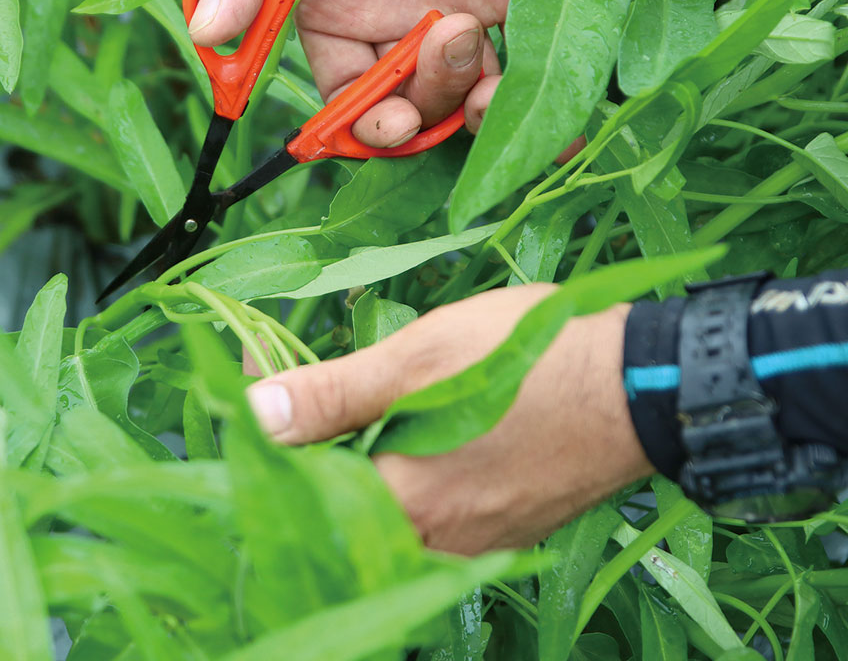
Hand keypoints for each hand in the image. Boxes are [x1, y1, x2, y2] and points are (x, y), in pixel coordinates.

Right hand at [189, 0, 518, 147]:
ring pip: (453, 98)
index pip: (342, 97)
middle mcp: (387, 25)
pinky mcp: (502, 3)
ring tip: (468, 30)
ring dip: (463, 92)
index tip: (384, 121)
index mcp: (330, 15)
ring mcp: (446, 16)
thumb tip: (204, 32)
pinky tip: (513, 84)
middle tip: (438, 50)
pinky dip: (512, 92)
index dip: (360, 123)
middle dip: (418, 107)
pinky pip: (508, 70)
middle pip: (401, 108)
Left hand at [244, 286, 651, 553]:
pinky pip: (428, 515)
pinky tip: (402, 429)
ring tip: (348, 398)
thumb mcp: (421, 357)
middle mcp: (434, 542)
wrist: (645, 384)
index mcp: (406, 504)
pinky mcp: (499, 532)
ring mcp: (472, 544)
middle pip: (340, 506)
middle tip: (297, 381)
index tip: (263, 382)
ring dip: (357, 459)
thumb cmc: (534, 360)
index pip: (303, 489)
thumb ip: (335, 394)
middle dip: (309, 446)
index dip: (272, 436)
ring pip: (384, 511)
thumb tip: (255, 413)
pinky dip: (403, 474)